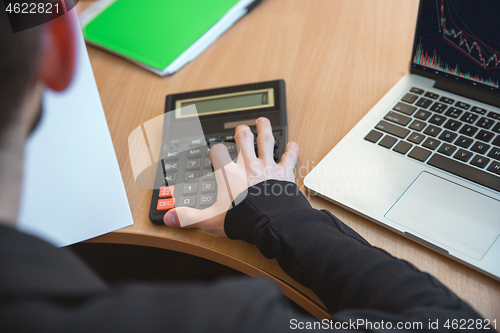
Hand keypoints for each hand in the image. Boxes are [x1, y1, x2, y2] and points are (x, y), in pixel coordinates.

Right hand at [163, 117, 298, 235]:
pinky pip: (288, 158)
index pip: (218, 154)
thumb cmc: (241, 219)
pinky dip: (291, 151)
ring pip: (266, 142)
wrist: (269, 222)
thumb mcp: (209, 220)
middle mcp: (248, 166)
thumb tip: (169, 218)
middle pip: (244, 140)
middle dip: (242, 132)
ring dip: (264, 130)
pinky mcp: (284, 173)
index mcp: (229, 174)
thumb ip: (189, 217)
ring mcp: (267, 167)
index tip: (215, 151)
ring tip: (263, 122)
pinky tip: (293, 144)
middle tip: (242, 128)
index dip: (215, 151)